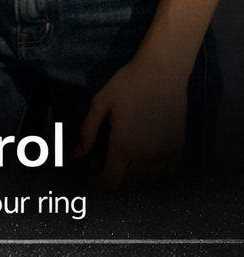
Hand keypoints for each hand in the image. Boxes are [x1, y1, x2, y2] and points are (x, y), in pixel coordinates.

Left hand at [75, 56, 187, 187]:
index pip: (112, 182)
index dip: (100, 182)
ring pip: (149, 181)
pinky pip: (167, 172)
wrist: (162, 72)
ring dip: (135, 176)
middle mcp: (146, 156)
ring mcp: (165, 153)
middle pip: (129, 184)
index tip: (94, 174)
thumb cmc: (128, 84)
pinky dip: (155, 172)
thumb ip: (87, 131)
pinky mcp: (179, 147)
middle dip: (115, 177)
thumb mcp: (101, 103)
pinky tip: (147, 157)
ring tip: (127, 157)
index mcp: (123, 146)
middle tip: (107, 158)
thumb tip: (78, 155)